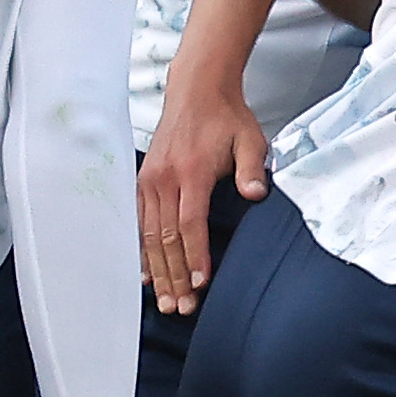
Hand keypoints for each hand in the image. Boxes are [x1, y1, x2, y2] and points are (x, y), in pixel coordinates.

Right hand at [137, 77, 268, 315]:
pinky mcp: (142, 181)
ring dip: (157, 271)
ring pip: (149, 236)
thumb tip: (256, 195)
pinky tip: (147, 274)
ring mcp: (149, 181)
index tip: (199, 283)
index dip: (194, 256)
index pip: (190, 224)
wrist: (197, 90)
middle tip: (181, 306)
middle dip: (173, 276)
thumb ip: (252, 169)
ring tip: (165, 300)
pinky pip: (139, 224)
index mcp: (191, 172)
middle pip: (166, 238)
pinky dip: (142, 251)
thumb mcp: (249, 138)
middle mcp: (164, 179)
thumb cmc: (225, 116)